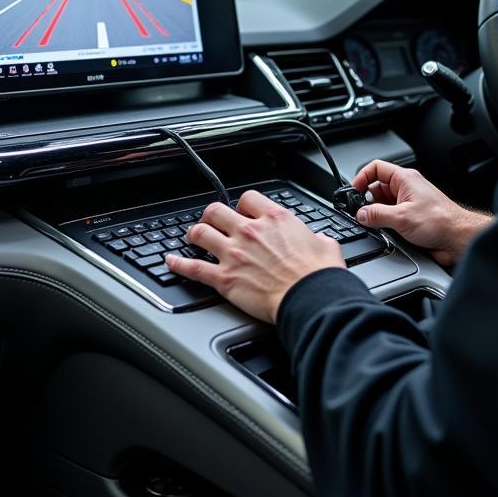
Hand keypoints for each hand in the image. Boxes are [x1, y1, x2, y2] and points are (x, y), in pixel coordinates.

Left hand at [165, 190, 344, 323]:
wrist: (309, 298)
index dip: (243, 205)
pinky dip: (179, 264)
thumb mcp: (325, 245)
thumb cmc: (317, 275)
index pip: (247, 198)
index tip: (243, 212)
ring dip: (194, 234)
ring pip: (201, 233)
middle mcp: (249, 231)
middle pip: (216, 210)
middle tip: (212, 222)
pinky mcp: (224, 279)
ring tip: (192, 237)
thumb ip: (317, 238)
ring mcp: (234, 253)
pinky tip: (172, 261)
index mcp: (274, 219)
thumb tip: (320, 240)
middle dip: (212, 215)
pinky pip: (193, 268)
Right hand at [353, 160, 492, 267]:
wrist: (458, 238)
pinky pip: (390, 216)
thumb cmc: (440, 221)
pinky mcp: (410, 218)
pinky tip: (382, 230)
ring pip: (382, 203)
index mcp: (405, 179)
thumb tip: (360, 214)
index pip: (376, 168)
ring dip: (375, 213)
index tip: (353, 191)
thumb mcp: (402, 217)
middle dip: (366, 199)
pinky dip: (382, 222)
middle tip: (359, 212)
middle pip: (377, 187)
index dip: (362, 177)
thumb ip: (376, 215)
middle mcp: (406, 189)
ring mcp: (408, 203)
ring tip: (371, 223)